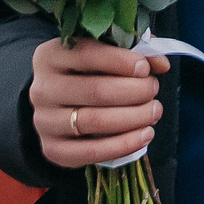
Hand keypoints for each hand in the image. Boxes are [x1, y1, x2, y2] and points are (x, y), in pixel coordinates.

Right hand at [30, 38, 170, 168]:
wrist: (58, 107)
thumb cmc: (87, 74)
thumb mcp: (104, 54)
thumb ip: (133, 51)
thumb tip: (162, 63)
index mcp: (50, 56)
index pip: (86, 54)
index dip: (120, 61)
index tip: (145, 68)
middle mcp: (42, 89)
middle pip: (95, 90)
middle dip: (134, 91)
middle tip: (154, 90)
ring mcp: (44, 122)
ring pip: (96, 121)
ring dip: (134, 117)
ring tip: (154, 111)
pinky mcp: (53, 150)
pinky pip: (93, 152)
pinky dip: (124, 144)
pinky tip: (145, 135)